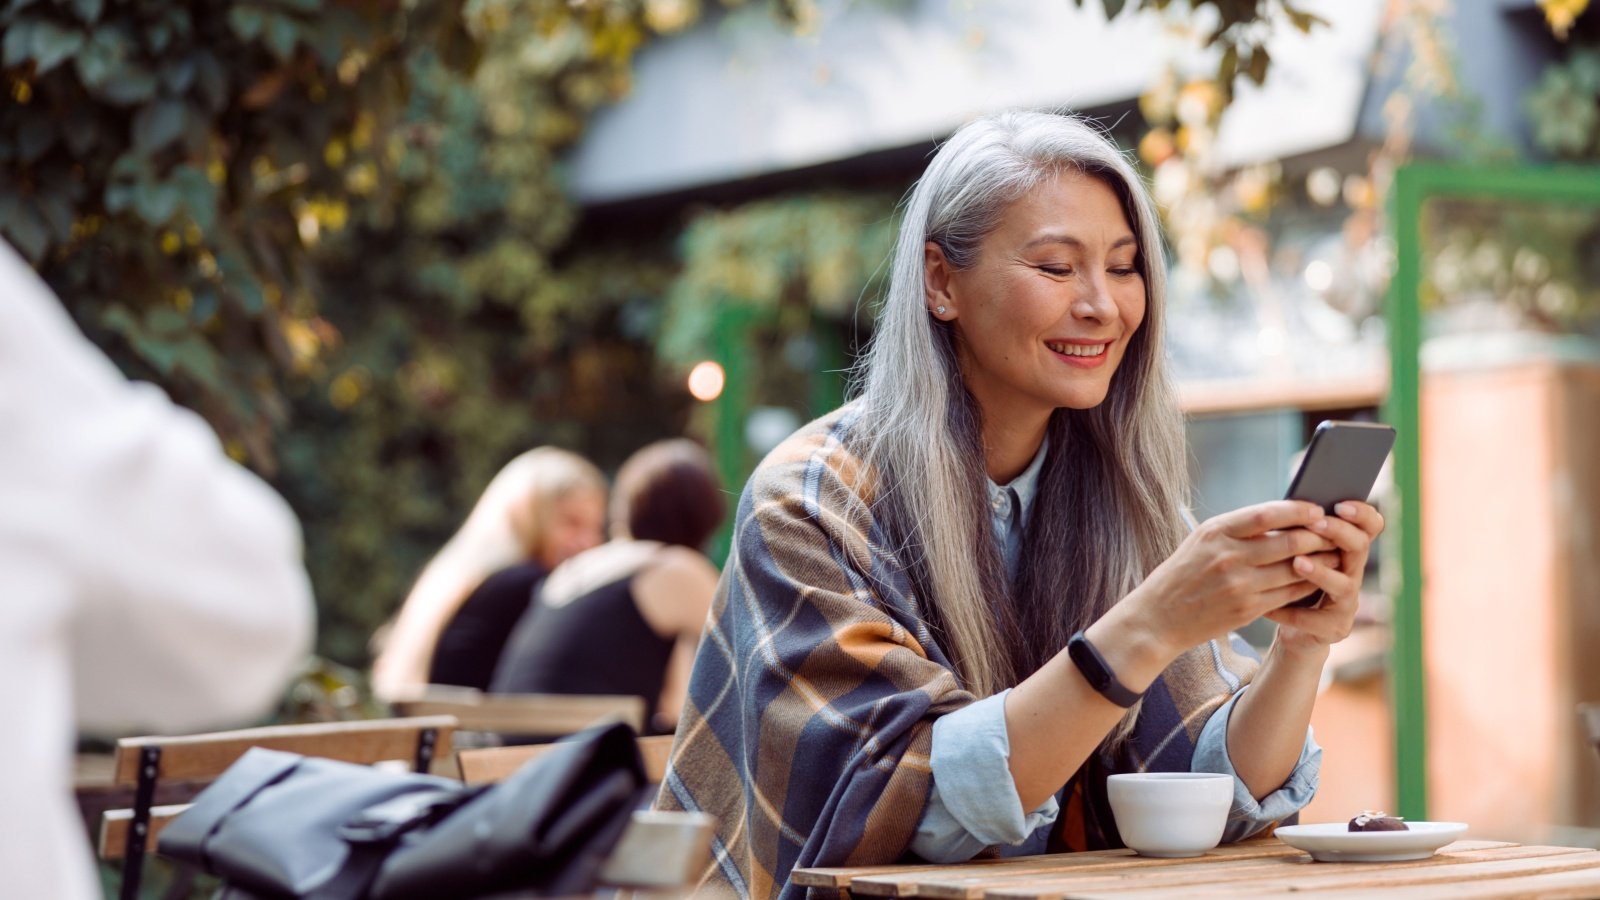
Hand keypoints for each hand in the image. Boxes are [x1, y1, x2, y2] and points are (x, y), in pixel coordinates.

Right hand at [1124, 500, 1335, 656]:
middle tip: (1334, 531)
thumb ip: (1237, 529)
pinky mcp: (1247, 609)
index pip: (1266, 514)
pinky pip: (1289, 593)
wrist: (1158, 617)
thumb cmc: (1182, 574)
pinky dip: (1307, 584)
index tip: (1316, 508)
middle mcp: (1228, 556)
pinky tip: (1316, 578)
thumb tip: (1281, 516)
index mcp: (1216, 532)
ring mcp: (1239, 585)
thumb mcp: (1201, 541)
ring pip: (1295, 569)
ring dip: (1320, 561)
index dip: (1297, 510)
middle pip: (1288, 541)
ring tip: (1334, 554)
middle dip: (1318, 535)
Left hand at [1264, 500, 1384, 653]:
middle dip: (1339, 532)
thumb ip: (1297, 533)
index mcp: (1346, 550)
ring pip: (1344, 585)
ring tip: (1297, 563)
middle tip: (1316, 523)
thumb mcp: (1291, 552)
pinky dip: (1291, 613)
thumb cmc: (1288, 579)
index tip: (1339, 503)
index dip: (1361, 514)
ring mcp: (1348, 603)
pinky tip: (1270, 609)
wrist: (1290, 627)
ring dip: (1321, 572)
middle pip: (1359, 548)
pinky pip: (1315, 620)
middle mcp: (1353, 574)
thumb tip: (1285, 504)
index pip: (1370, 526)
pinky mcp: (1336, 628)